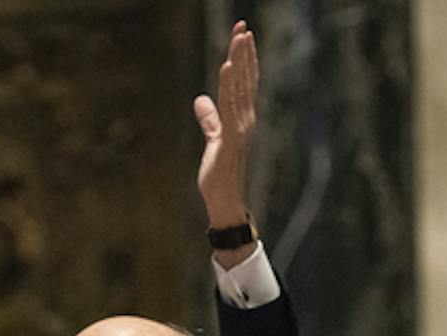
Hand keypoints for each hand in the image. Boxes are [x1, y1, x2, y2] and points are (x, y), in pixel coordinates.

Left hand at [193, 22, 258, 232]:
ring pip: (239, 87)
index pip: (245, 82)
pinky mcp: (231, 137)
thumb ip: (209, 120)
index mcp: (242, 118)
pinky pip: (229, 105)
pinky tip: (227, 67)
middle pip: (246, 79)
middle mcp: (246, 119)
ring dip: (239, 61)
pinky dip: (228, 85)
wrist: (224, 199)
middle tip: (243, 25)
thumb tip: (200, 101)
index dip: (245, 58)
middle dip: (245, 51)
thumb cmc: (219, 174)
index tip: (243, 35)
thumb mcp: (212, 140)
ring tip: (238, 37)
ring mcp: (241, 128)